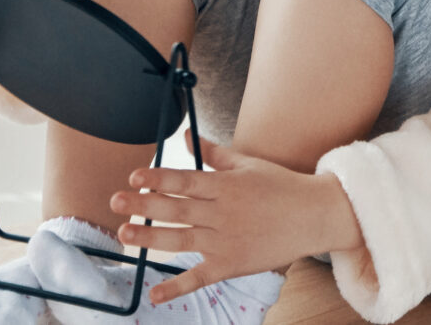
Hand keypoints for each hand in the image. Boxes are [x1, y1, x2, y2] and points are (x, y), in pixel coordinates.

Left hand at [113, 136, 362, 303]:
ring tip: (125, 234)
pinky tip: (155, 294)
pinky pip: (200, 278)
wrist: (315, 216)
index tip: (135, 176)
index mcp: (227, 186)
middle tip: (115, 202)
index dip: (159, 178)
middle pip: (177, 209)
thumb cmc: (282, 186)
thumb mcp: (248, 164)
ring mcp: (227, 241)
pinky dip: (177, 287)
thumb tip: (186, 137)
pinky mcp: (232, 265)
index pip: (186, 181)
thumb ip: (213, 154)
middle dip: (144, 205)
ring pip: (182, 240)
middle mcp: (224, 213)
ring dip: (151, 238)